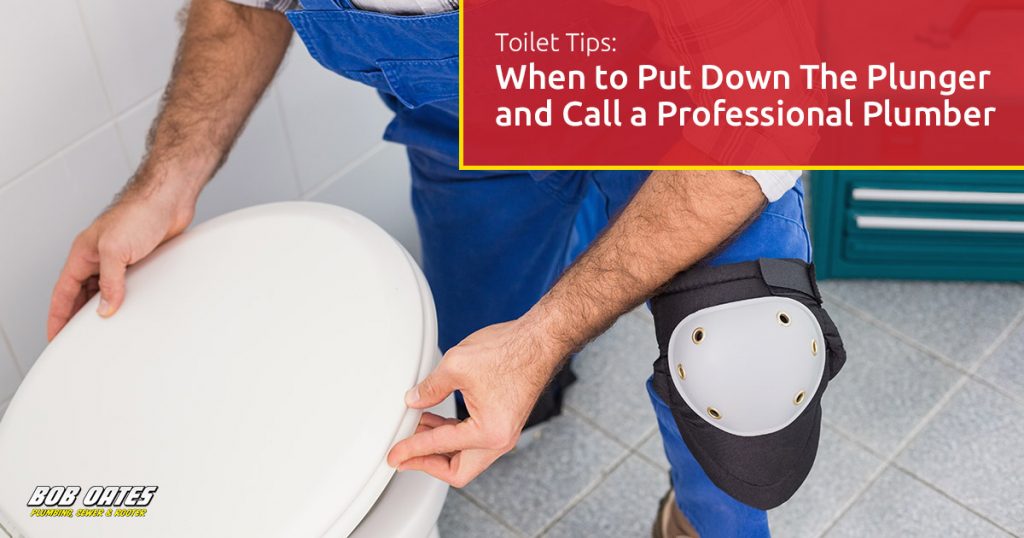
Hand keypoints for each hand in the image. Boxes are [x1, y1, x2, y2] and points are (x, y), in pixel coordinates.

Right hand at [46, 184, 195, 339]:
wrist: (169, 200)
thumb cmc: (139, 212)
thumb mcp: (116, 249)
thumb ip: (109, 281)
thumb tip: (104, 309)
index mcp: (83, 255)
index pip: (63, 293)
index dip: (57, 317)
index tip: (54, 337)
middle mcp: (98, 259)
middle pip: (81, 296)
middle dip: (77, 319)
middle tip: (78, 343)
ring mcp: (120, 261)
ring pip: (105, 293)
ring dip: (104, 310)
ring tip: (104, 333)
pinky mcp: (141, 262)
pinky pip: (128, 287)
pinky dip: (127, 301)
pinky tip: (132, 312)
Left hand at [386, 318, 566, 486]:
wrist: (539, 341)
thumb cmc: (509, 351)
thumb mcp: (456, 366)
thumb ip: (430, 388)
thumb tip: (414, 401)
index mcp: (489, 432)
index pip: (440, 447)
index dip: (411, 450)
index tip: (394, 455)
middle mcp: (500, 440)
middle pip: (458, 470)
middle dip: (428, 462)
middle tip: (405, 455)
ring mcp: (505, 433)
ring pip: (467, 457)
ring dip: (440, 447)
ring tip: (416, 430)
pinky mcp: (504, 423)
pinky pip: (475, 442)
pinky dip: (453, 436)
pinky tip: (437, 421)